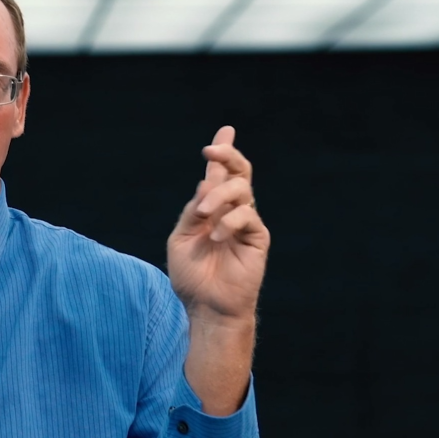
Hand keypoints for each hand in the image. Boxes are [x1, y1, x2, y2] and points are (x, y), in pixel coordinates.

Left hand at [168, 126, 269, 324]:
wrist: (207, 306)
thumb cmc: (192, 277)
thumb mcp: (180, 239)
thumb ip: (191, 212)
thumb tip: (203, 183)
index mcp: (212, 209)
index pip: (220, 174)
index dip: (224, 151)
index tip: (224, 130)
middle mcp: (231, 211)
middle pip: (239, 173)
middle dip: (227, 156)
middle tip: (209, 152)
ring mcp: (246, 224)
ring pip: (241, 190)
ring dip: (218, 196)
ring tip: (203, 215)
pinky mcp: (257, 239)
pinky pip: (248, 217)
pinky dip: (229, 222)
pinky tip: (215, 239)